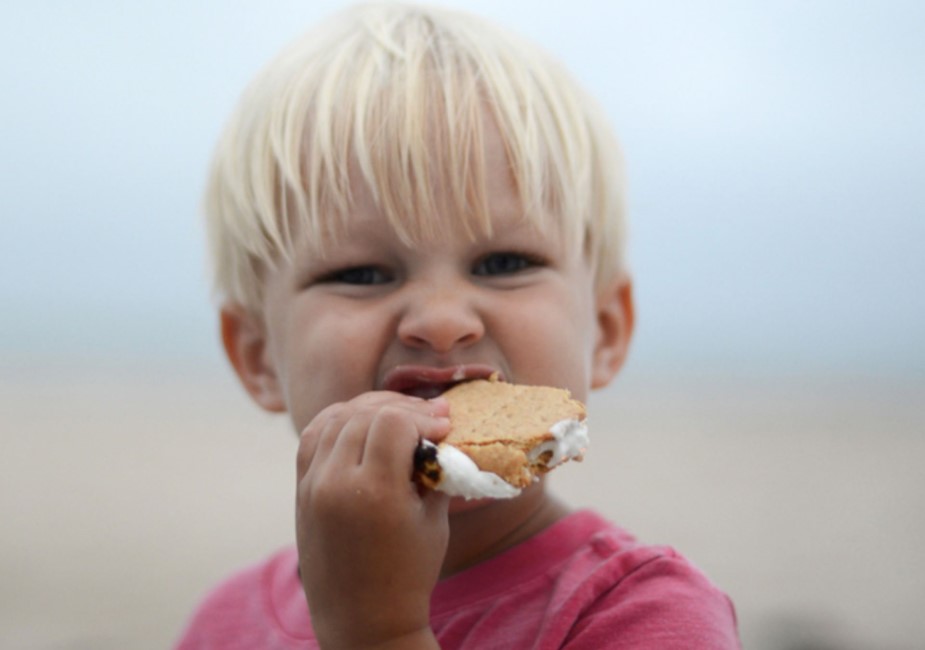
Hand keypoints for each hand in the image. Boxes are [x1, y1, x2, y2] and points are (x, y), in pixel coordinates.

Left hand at [296, 392, 450, 647]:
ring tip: (398, 417)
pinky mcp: (301, 490)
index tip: (444, 428)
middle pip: (366, 414)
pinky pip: (313, 436)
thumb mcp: (434, 520)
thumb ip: (436, 469)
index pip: (394, 421)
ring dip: (370, 409)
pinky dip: (338, 421)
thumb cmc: (409, 573)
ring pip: (336, 418)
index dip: (423, 417)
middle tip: (429, 419)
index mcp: (376, 493)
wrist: (362, 620)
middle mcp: (337, 484)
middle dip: (403, 410)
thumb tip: (440, 432)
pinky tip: (361, 423)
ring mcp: (313, 486)